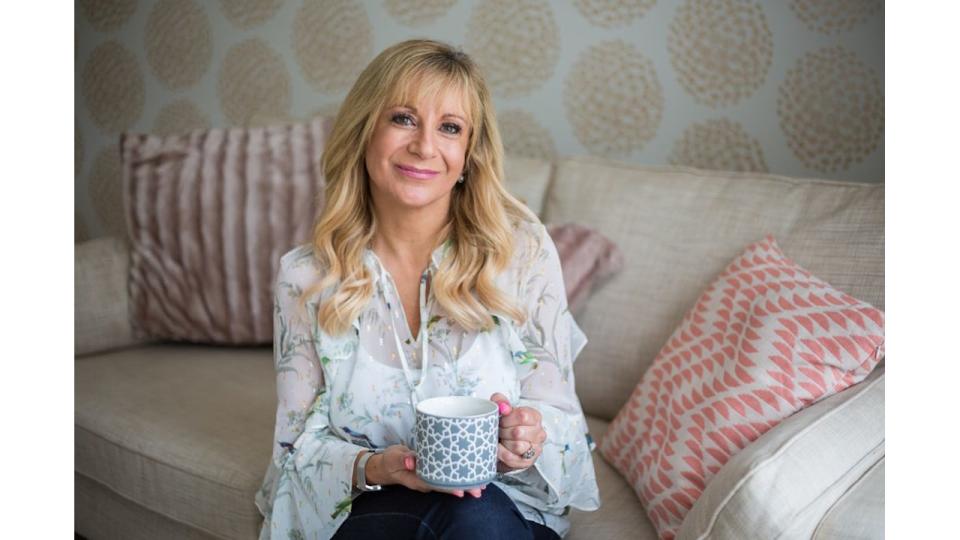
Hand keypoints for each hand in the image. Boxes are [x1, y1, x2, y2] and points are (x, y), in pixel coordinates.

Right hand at [362, 445, 484, 497]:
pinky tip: (472, 470)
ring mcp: (430, 476)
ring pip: (449, 481)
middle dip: (464, 487)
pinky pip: (447, 474)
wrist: (387, 465)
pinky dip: (459, 472)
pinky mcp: (434, 470)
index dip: (449, 488)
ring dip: (465, 481)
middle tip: (480, 488)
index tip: (462, 490)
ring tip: (483, 483)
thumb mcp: (392, 458)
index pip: (436, 485)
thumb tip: (411, 460)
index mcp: (417, 480)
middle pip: (447, 486)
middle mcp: (426, 481)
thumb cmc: (390, 461)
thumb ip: (401, 458)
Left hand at [490, 393, 545, 472]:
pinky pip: (512, 458)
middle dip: (503, 431)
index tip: (501, 420)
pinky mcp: (528, 462)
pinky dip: (502, 453)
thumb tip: (503, 407)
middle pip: (518, 432)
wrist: (503, 443)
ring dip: (504, 443)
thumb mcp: (502, 408)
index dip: (507, 419)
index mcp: (535, 417)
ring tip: (501, 439)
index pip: (522, 416)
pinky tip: (499, 449)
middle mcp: (539, 433)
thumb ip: (500, 401)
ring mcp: (536, 449)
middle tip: (499, 431)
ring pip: (517, 446)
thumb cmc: (505, 424)